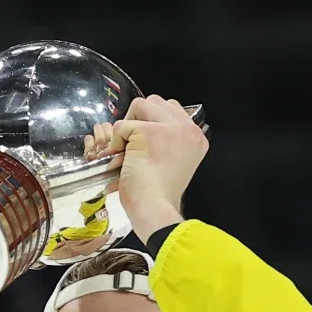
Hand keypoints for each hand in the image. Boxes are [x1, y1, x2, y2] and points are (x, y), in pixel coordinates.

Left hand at [106, 96, 207, 241]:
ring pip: (139, 106)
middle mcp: (187, 128)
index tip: (145, 143)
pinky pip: (122, 125)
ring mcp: (169, 128)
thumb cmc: (160, 195)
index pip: (171, 109)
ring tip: (128, 150)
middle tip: (133, 145)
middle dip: (139, 119)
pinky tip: (121, 160)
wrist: (155, 209)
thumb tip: (147, 127)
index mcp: (196, 137)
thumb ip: (170, 141)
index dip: (152, 121)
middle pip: (155, 102)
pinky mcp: (149, 132)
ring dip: (128, 126)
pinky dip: (116, 142)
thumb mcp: (174, 162)